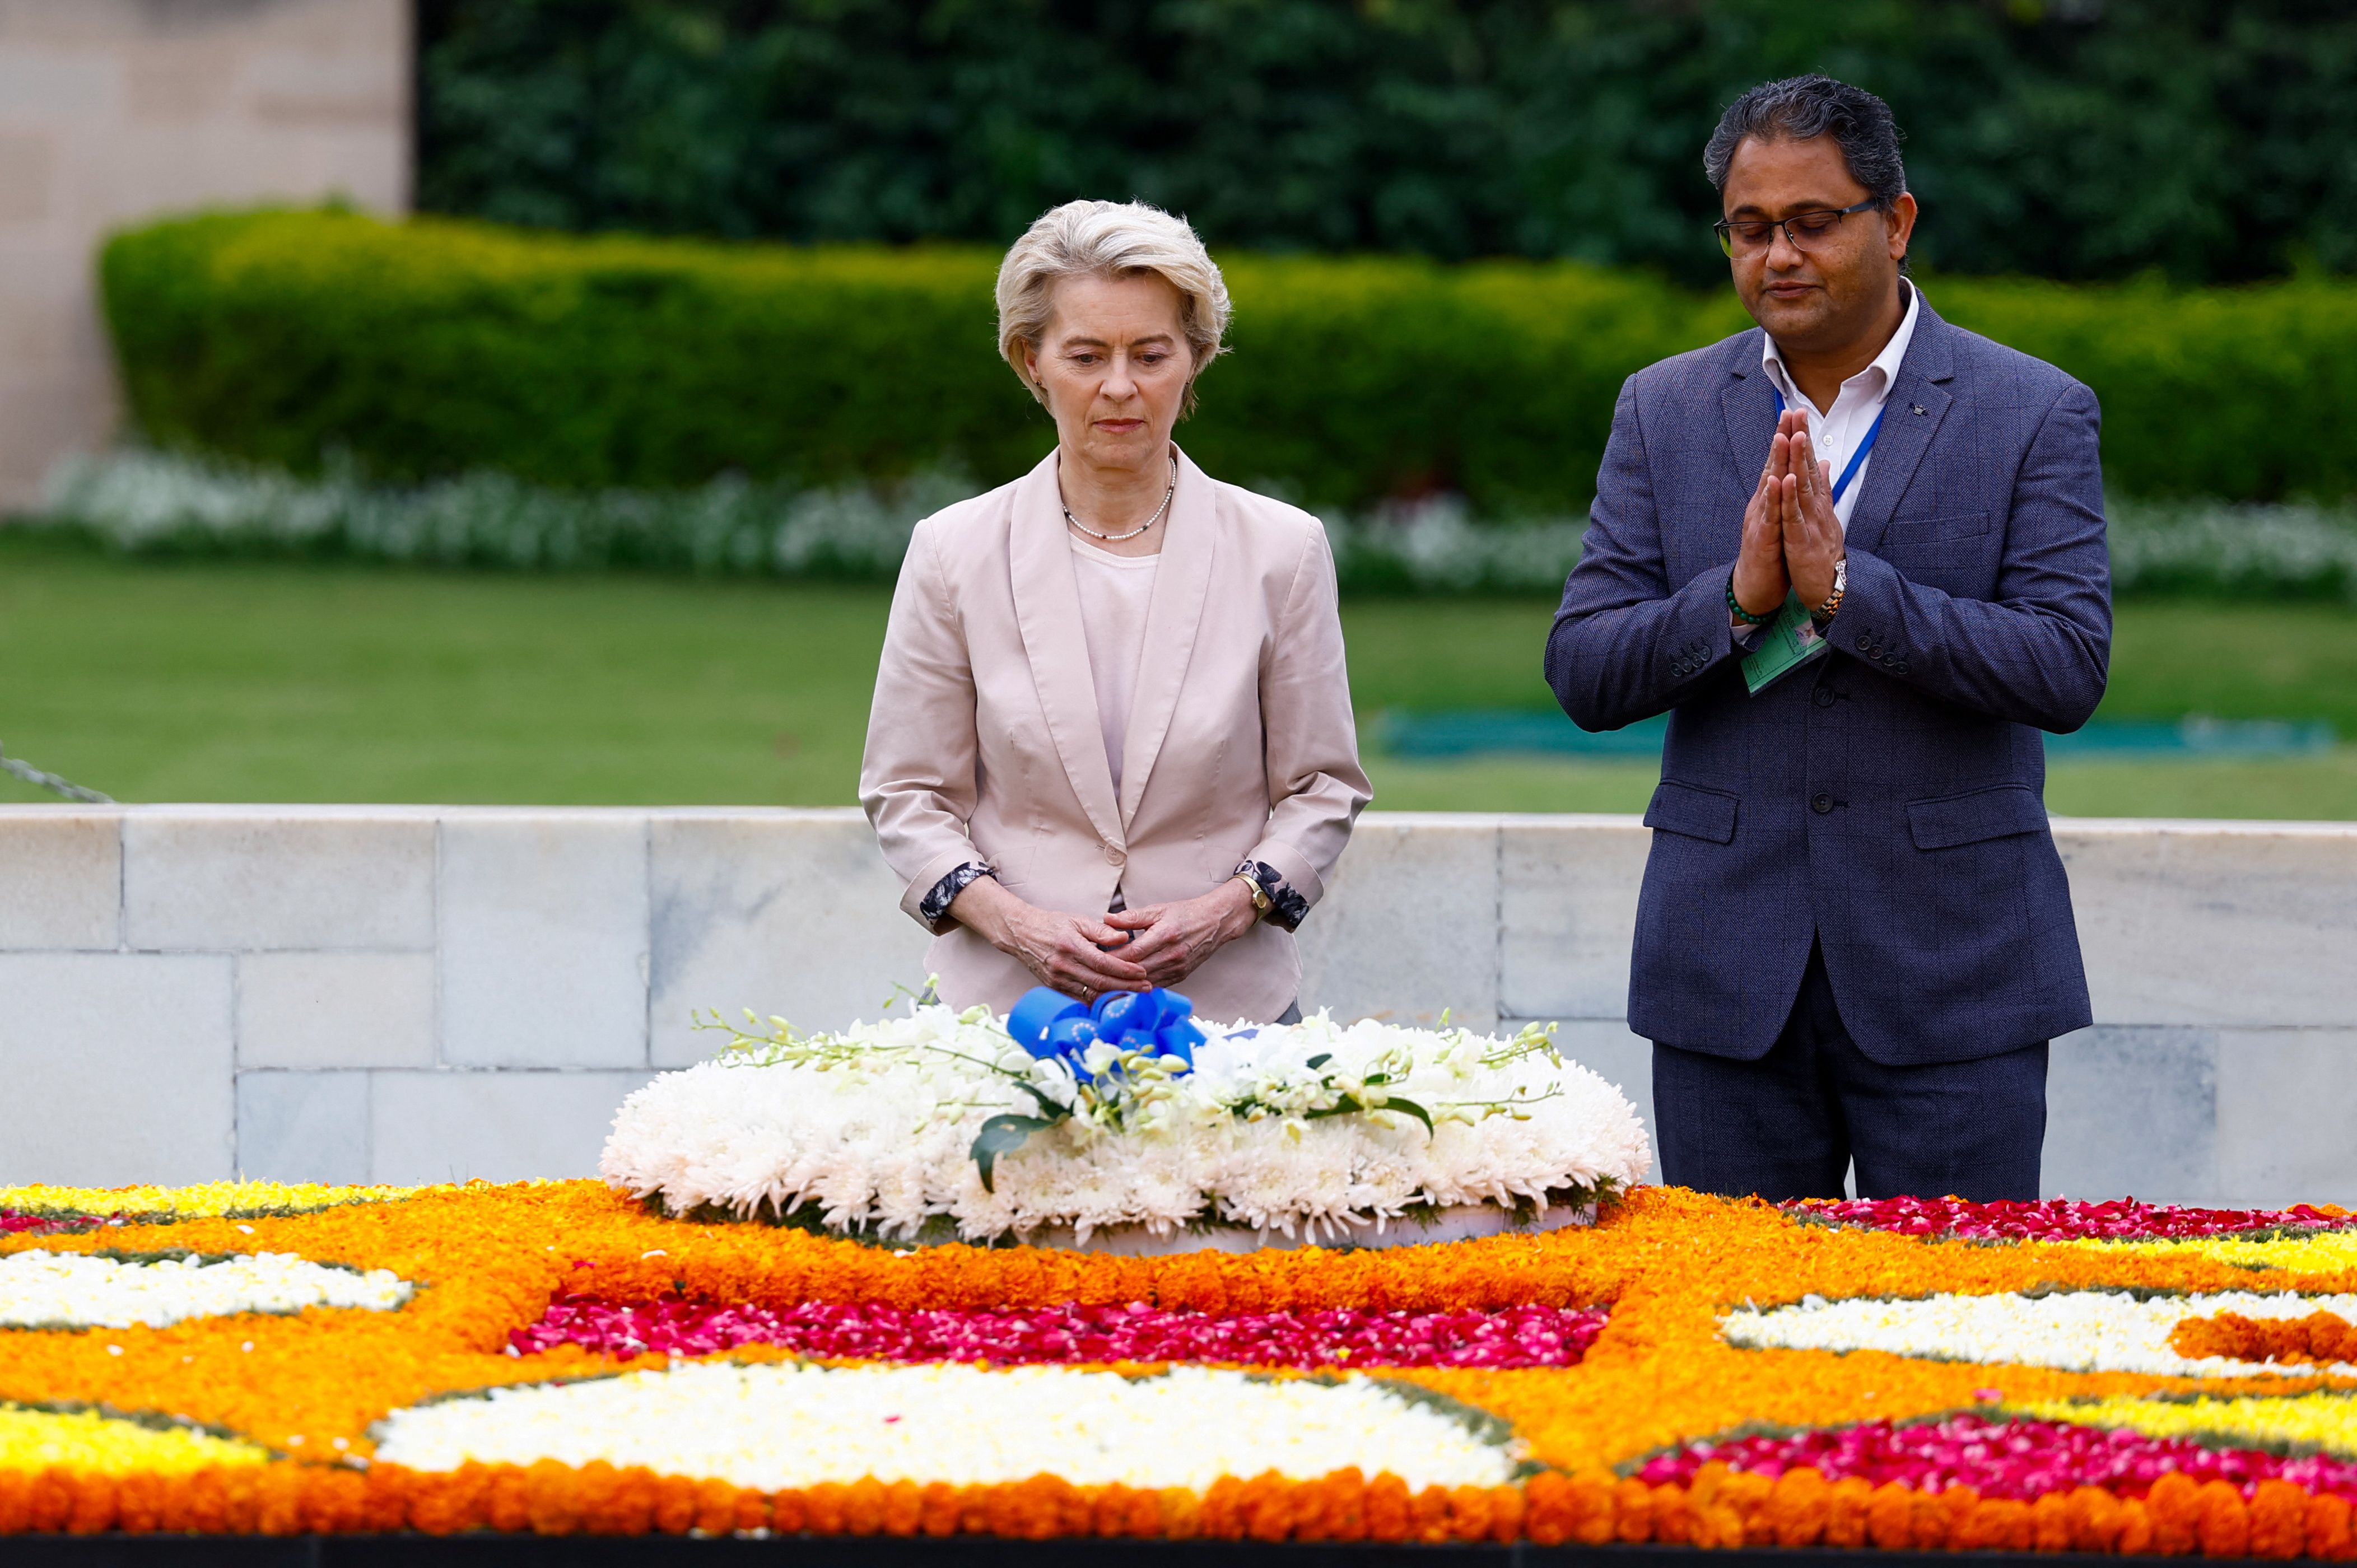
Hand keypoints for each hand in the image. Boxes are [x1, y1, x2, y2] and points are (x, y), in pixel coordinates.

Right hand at [947, 876, 1148, 1000]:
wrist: (1020, 934)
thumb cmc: (1051, 924)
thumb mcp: (1077, 920)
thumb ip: (1101, 930)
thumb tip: (1124, 938)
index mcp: (1070, 946)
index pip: (1102, 963)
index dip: (1124, 970)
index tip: (1142, 972)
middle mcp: (1063, 965)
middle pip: (1100, 982)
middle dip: (1126, 987)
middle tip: (1147, 988)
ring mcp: (1057, 979)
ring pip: (1091, 994)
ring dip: (1115, 997)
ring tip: (1136, 996)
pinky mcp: (1054, 988)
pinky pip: (1080, 998)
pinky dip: (1099, 1000)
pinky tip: (1115, 1000)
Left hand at [1099, 881, 1258, 987]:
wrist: (1216, 923)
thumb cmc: (1186, 914)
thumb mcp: (1159, 909)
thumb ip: (1132, 917)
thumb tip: (1107, 919)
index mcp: (1165, 935)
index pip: (1132, 953)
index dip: (1112, 958)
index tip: (1095, 958)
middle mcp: (1172, 955)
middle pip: (1136, 971)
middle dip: (1114, 974)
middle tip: (1093, 975)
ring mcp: (1177, 968)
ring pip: (1145, 983)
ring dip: (1125, 984)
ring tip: (1104, 984)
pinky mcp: (1180, 976)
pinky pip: (1156, 986)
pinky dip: (1139, 988)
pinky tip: (1125, 987)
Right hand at [1732, 411, 1795, 616]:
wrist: (1756, 586)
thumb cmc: (1771, 553)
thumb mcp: (1783, 520)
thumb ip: (1789, 496)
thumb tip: (1800, 473)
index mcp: (1769, 500)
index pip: (1779, 464)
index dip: (1787, 438)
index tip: (1794, 413)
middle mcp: (1761, 505)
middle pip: (1772, 466)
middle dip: (1781, 439)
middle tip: (1788, 412)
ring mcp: (1759, 520)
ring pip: (1768, 487)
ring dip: (1775, 462)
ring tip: (1781, 438)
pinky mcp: (1761, 538)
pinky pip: (1768, 516)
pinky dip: (1772, 499)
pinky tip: (1776, 482)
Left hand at [1780, 422, 1844, 609]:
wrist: (1828, 587)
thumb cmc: (1822, 550)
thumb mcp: (1824, 516)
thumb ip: (1824, 488)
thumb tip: (1826, 463)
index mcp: (1818, 502)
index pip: (1811, 464)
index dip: (1805, 439)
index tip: (1800, 414)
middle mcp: (1817, 508)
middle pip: (1809, 469)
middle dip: (1803, 441)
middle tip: (1799, 413)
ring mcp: (1811, 523)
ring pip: (1803, 488)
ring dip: (1798, 462)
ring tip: (1794, 437)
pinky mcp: (1802, 541)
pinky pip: (1794, 517)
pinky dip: (1789, 499)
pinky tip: (1784, 481)